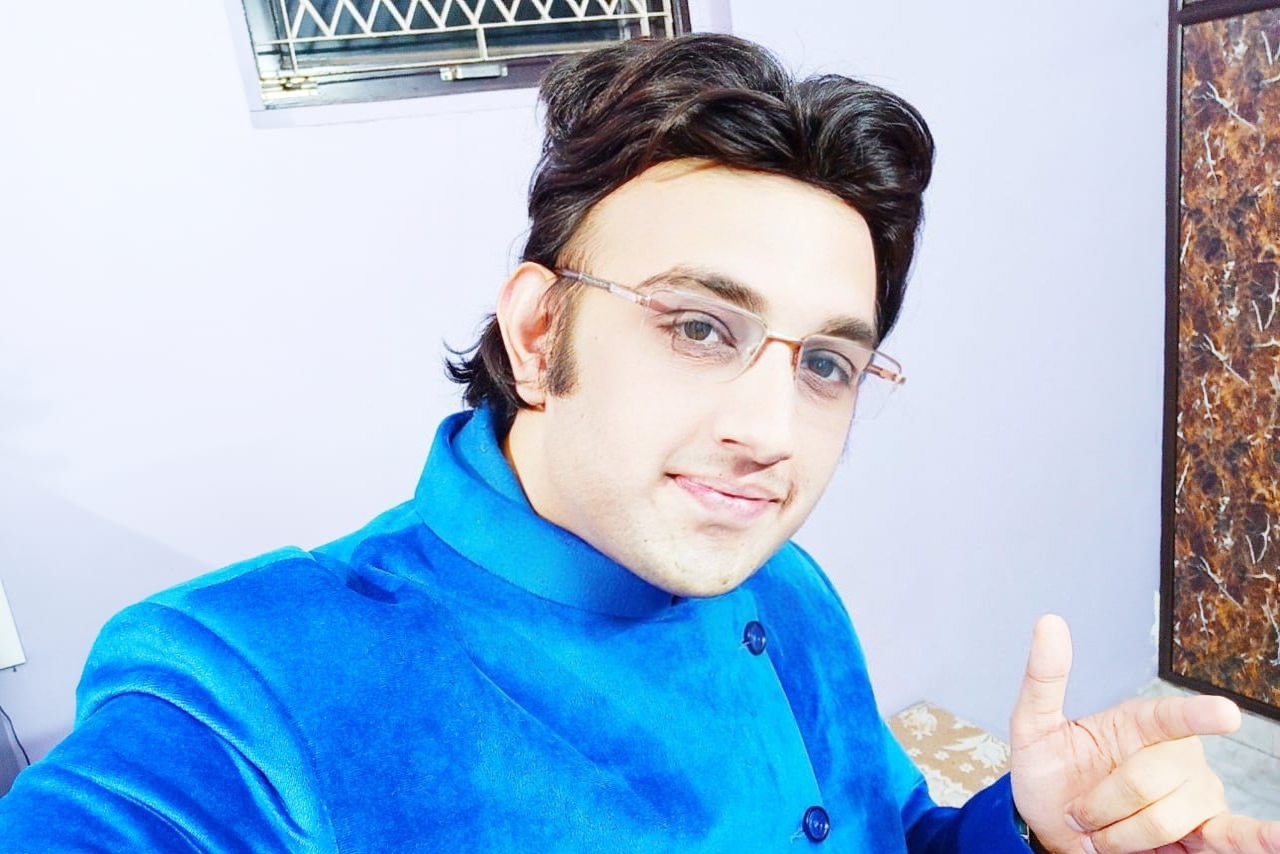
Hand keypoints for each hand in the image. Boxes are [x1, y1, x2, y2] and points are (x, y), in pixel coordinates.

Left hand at [1009, 614, 1279, 853]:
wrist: (1052, 829)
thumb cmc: (1049, 773)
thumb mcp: (1033, 725)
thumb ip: (1044, 677)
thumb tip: (1049, 621)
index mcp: (1141, 722)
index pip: (1171, 717)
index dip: (1198, 716)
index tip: (1225, 714)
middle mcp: (1177, 754)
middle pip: (1149, 782)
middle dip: (1102, 805)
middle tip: (1079, 814)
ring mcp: (1196, 795)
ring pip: (1169, 820)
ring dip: (1122, 837)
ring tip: (1103, 835)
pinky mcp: (1206, 834)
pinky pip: (1235, 839)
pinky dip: (1261, 841)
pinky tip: (1277, 838)